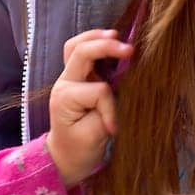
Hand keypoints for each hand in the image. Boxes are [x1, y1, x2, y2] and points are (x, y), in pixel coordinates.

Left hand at [47, 28, 131, 185]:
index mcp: (66, 98)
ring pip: (76, 46)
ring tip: (116, 36)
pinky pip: (81, 52)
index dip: (110, 107)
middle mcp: (64, 83)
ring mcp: (69, 79)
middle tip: (129, 50)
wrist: (64, 158)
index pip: (98, 90)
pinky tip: (111, 40)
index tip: (113, 129)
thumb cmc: (78, 150)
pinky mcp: (78, 79)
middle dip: (104, 47)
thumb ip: (107, 113)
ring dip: (97, 38)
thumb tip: (121, 94)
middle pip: (80, 52)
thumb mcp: (95, 137)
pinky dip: (95, 43)